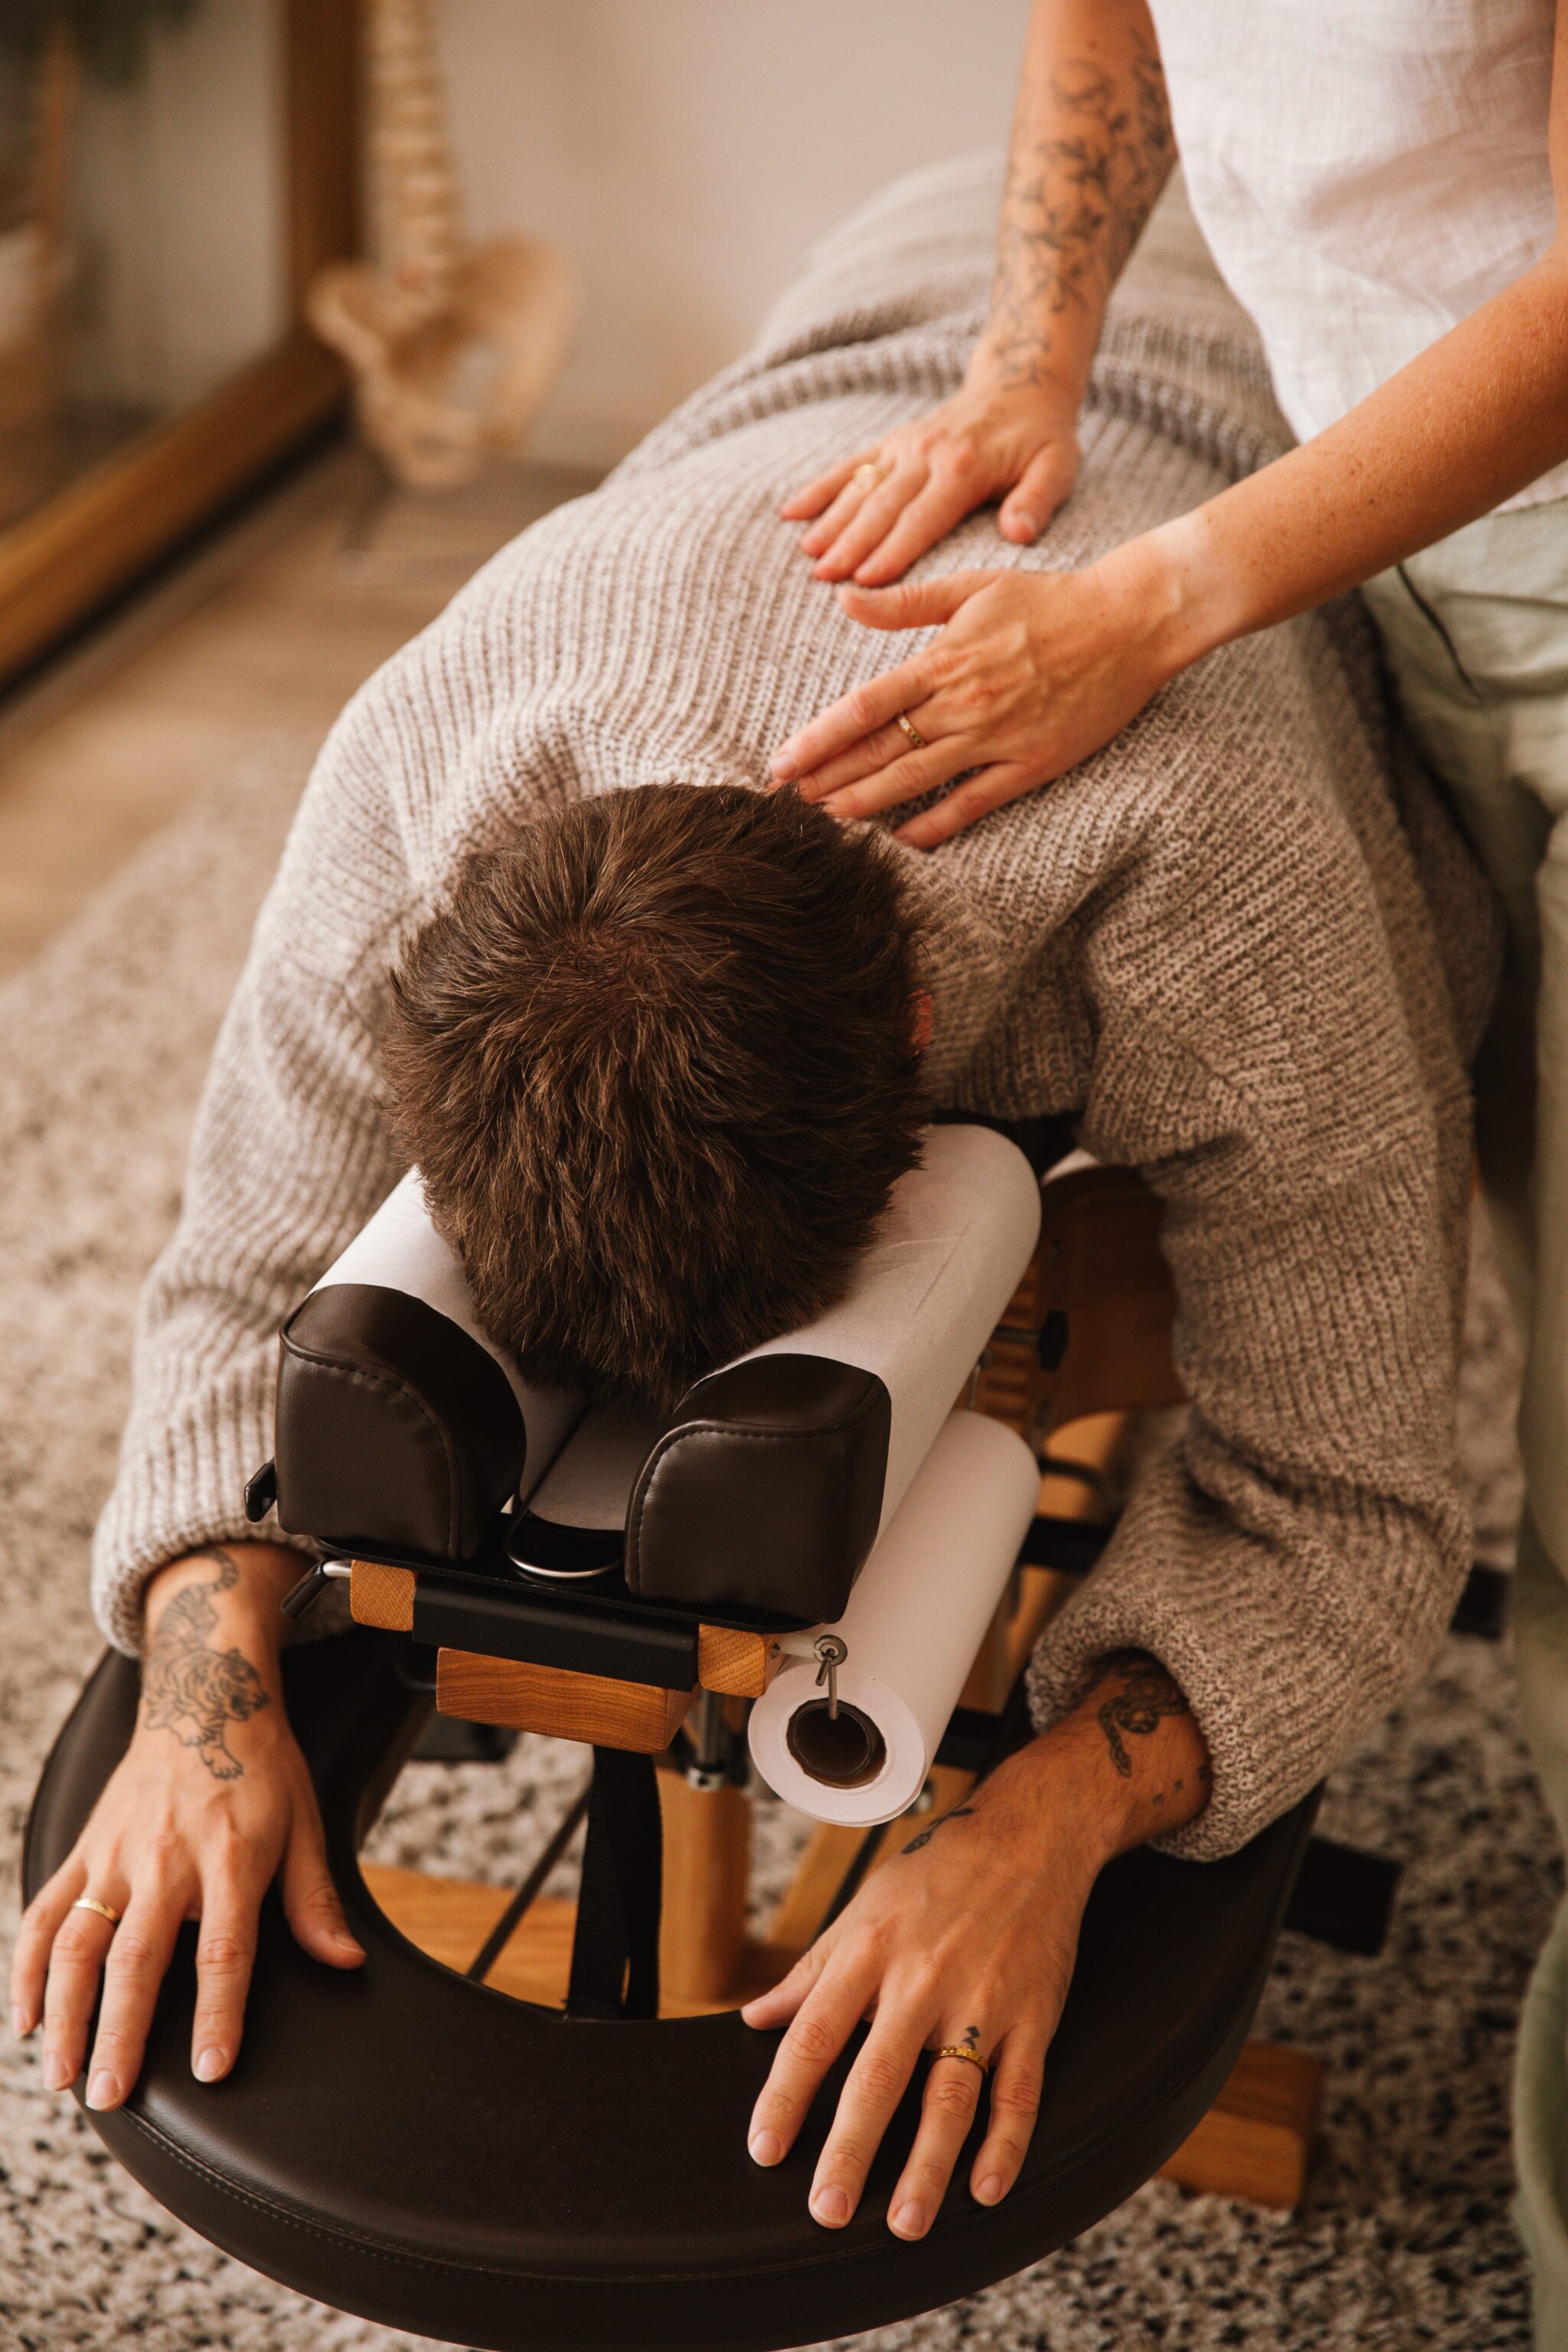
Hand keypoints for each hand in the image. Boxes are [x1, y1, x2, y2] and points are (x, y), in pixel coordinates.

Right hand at [11, 1544, 363, 2110]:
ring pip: (76, 1944)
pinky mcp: (84, 1849)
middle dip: (120, 2034)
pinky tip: (25, 2019)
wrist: (205, 1695)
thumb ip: (315, 1901)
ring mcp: (115, 1855)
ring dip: (64, 2015)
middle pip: (137, 1960)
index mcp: (230, 1857)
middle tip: (110, 2095)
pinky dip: (26, 1968)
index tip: (209, 2072)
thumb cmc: (261, 1767)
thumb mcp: (306, 1824)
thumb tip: (346, 1962)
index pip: (223, 1951)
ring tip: (62, 2075)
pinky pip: (45, 1913)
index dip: (217, 2015)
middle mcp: (165, 1859)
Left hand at [742, 1654, 1209, 2235]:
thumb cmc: (937, 1873)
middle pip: (879, 2077)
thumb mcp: (862, 1908)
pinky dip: (1006, 2144)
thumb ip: (811, 1971)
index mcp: (871, 1952)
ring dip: (928, 2166)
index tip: (764, 2149)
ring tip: (904, 2223)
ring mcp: (983, 2003)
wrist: (1028, 1836)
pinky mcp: (1033, 2018)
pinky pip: (1019, 2091)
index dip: (786, 2096)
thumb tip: (756, 2019)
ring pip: (951, 2097)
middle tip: (825, 2210)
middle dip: (850, 2149)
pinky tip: (986, 2188)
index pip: (815, 2035)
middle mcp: (923, 1981)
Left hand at [769, 539, 1186, 848]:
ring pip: (917, 781)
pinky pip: (972, 805)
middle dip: (827, 778)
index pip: (864, 707)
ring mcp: (997, 739)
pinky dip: (933, 826)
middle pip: (879, 750)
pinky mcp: (1031, 766)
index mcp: (944, 660)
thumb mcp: (972, 586)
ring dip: (865, 804)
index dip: (818, 738)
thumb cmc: (1048, 599)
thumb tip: (843, 599)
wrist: (1129, 622)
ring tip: (826, 819)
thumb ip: (905, 603)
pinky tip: (899, 839)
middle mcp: (964, 705)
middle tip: (785, 801)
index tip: (782, 761)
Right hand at [780, 372, 1080, 587]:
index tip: (867, 581)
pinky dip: (819, 488)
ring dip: (831, 522)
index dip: (893, 550)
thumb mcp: (1057, 467)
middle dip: (852, 544)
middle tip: (824, 578)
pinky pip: (849, 466)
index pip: (922, 518)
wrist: (1021, 383)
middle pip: (883, 506)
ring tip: (807, 555)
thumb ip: (1036, 501)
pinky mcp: (891, 442)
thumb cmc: (1042, 438)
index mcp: (963, 469)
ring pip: (860, 488)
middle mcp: (926, 455)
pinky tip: (790, 513)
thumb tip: (1018, 534)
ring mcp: (904, 446)